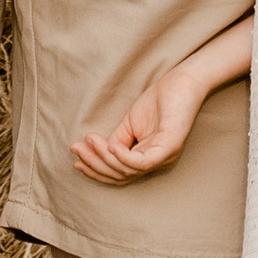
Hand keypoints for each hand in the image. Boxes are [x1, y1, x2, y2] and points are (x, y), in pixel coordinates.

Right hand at [72, 64, 207, 185]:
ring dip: (103, 157)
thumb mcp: (131, 123)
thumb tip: (99, 152)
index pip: (120, 175)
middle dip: (95, 165)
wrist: (182, 81)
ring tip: (88, 142)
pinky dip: (123, 157)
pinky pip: (142, 162)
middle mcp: (157, 163)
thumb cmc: (160, 100)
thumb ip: (116, 140)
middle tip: (76, 150)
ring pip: (128, 170)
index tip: (76, 160)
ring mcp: (165, 157)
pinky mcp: (170, 148)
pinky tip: (109, 146)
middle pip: (121, 176)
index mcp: (149, 159)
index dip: (96, 170)